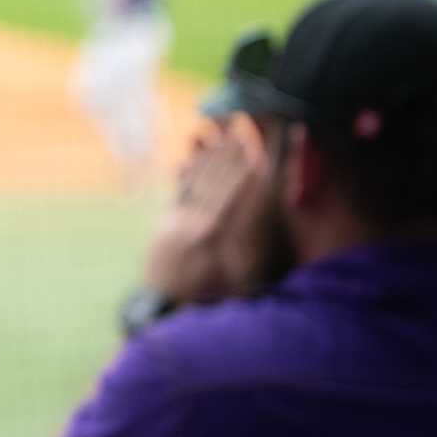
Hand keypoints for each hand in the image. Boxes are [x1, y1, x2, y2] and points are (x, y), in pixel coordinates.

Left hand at [144, 115, 273, 304]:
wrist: (166, 315)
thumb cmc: (214, 301)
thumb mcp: (244, 279)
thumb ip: (257, 248)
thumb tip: (272, 217)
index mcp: (219, 232)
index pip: (241, 189)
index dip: (252, 163)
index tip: (262, 140)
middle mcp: (198, 221)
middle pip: (219, 177)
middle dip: (231, 148)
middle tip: (240, 121)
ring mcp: (179, 221)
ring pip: (196, 180)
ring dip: (206, 153)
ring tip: (214, 128)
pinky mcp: (165, 227)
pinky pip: (176, 194)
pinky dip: (183, 175)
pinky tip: (185, 159)